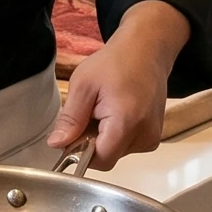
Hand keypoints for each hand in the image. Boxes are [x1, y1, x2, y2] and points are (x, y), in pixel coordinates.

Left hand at [48, 0, 187, 167]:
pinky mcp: (154, 135)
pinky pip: (127, 146)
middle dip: (91, 142)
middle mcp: (145, 135)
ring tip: (102, 109)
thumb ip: (70, 119)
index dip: (80, 152)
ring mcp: (152, 137)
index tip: (72, 134)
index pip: (100, 160)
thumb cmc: (116, 62)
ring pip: (116, 153)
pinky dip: (116, 134)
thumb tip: (57, 144)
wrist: (146, 50)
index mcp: (127, 123)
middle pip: (108, 157)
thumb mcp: (83, 85)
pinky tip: (114, 113)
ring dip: (103, 138)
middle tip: (88, 113)